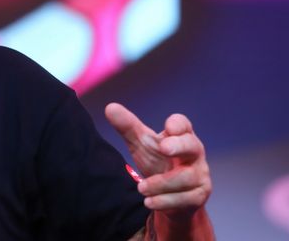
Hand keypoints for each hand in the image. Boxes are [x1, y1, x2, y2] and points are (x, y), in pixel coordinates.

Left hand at [105, 103, 211, 221]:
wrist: (168, 195)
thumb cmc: (157, 161)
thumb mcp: (141, 144)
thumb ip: (127, 127)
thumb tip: (109, 107)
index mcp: (181, 136)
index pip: (183, 125)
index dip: (178, 124)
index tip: (168, 126)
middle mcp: (194, 154)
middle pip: (192, 146)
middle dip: (179, 146)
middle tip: (163, 147)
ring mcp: (199, 175)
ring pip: (186, 177)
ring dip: (161, 183)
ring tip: (141, 188)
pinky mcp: (198, 196)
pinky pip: (185, 199)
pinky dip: (165, 201)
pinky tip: (149, 202)